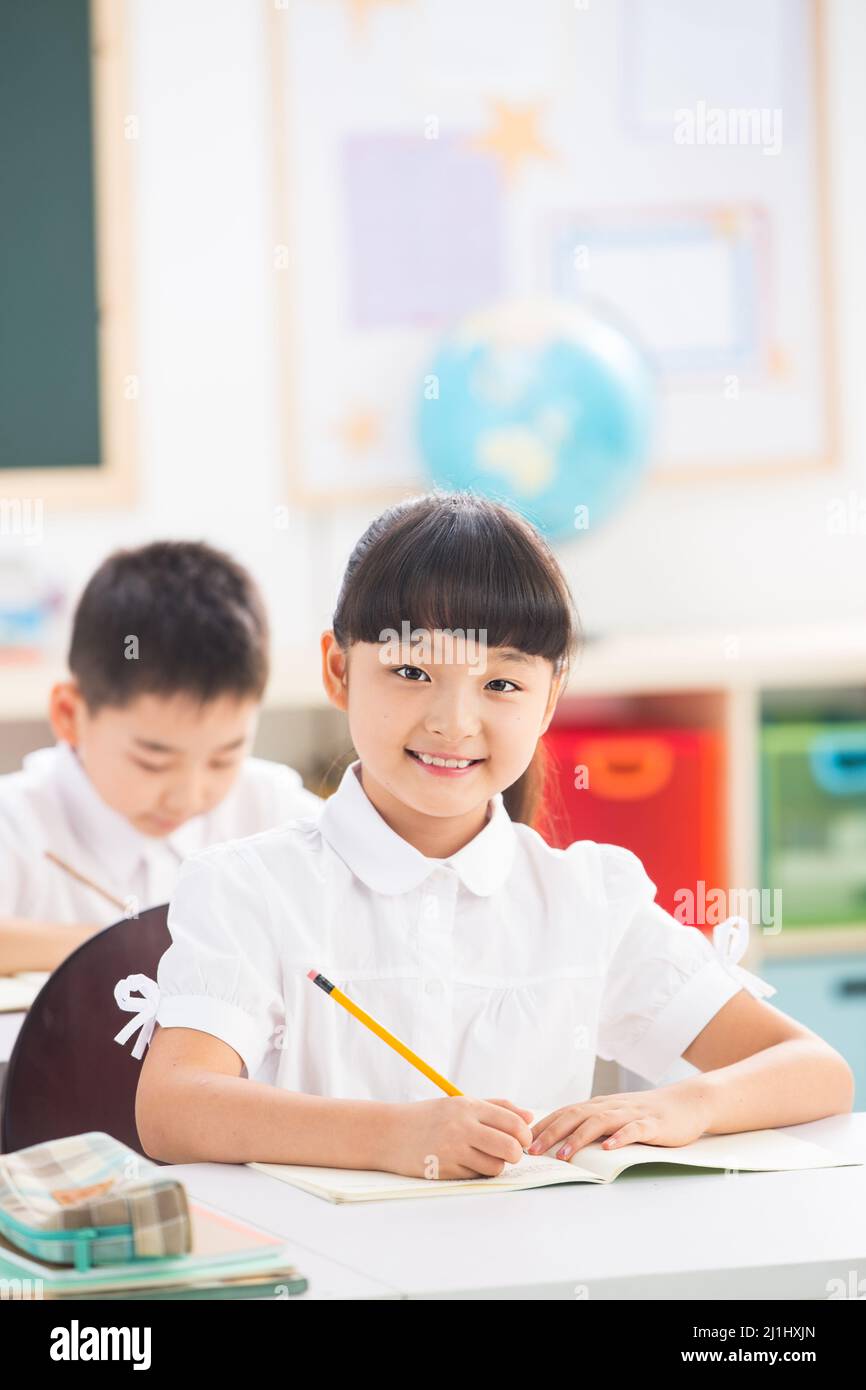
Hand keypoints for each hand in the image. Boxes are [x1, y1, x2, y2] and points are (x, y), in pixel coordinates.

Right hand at [386, 1095, 534, 1180]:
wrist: (389, 1133)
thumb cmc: (428, 1117)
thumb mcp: (459, 1104)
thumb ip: (496, 1108)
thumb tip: (529, 1117)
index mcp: (467, 1106)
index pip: (513, 1122)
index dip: (525, 1134)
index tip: (522, 1139)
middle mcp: (462, 1127)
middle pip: (510, 1147)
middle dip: (516, 1154)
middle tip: (510, 1153)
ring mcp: (453, 1150)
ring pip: (496, 1166)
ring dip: (496, 1165)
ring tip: (484, 1157)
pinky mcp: (445, 1170)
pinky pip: (477, 1176)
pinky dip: (478, 1172)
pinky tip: (466, 1163)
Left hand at [527, 1081, 713, 1160]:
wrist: (686, 1103)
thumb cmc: (648, 1113)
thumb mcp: (616, 1115)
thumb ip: (593, 1123)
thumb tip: (561, 1140)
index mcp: (599, 1105)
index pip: (564, 1112)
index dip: (542, 1125)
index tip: (521, 1141)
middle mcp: (610, 1106)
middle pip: (575, 1115)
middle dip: (550, 1133)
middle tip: (531, 1150)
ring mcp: (631, 1114)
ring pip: (599, 1122)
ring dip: (579, 1138)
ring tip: (563, 1155)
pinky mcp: (651, 1124)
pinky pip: (633, 1129)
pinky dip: (619, 1138)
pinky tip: (609, 1148)